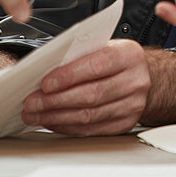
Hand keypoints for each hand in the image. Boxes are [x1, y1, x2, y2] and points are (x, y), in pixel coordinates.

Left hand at [21, 40, 149, 134]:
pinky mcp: (124, 124)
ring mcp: (132, 105)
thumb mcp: (103, 47)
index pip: (96, 65)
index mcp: (128, 55)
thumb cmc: (116, 60)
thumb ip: (79, 56)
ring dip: (57, 117)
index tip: (45, 83)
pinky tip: (52, 122)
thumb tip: (43, 70)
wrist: (143, 76)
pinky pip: (92, 129)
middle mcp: (134, 81)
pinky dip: (68, 127)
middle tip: (32, 103)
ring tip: (36, 115)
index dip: (69, 76)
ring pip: (90, 115)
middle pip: (91, 95)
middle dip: (56, 100)